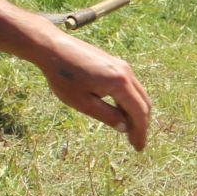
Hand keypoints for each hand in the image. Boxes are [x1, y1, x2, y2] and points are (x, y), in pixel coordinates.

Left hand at [34, 31, 152, 149]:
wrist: (52, 47)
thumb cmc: (64, 77)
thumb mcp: (83, 103)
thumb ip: (107, 116)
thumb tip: (125, 128)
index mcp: (119, 83)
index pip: (139, 112)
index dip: (141, 132)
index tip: (138, 148)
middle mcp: (125, 72)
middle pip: (143, 102)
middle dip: (141, 124)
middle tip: (135, 143)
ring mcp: (121, 65)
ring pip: (138, 93)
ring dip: (136, 112)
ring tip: (128, 130)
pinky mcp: (114, 62)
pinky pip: (129, 85)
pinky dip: (129, 101)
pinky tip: (120, 111)